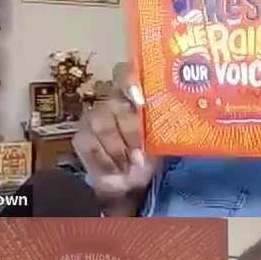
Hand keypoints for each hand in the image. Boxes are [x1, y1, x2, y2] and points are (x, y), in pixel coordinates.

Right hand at [72, 63, 154, 212]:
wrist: (128, 185)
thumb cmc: (147, 157)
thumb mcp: (160, 141)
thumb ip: (164, 124)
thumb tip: (179, 114)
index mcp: (132, 98)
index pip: (124, 74)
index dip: (129, 82)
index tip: (140, 100)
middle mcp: (111, 102)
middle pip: (114, 105)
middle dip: (130, 132)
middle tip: (139, 154)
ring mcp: (92, 118)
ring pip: (102, 126)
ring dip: (118, 150)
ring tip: (129, 164)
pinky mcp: (81, 137)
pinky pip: (91, 145)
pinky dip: (106, 161)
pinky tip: (115, 168)